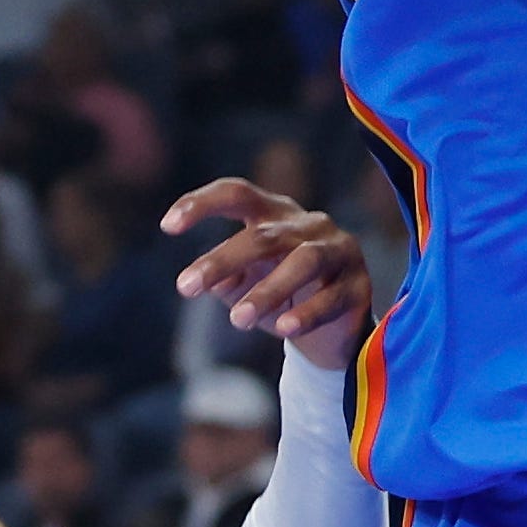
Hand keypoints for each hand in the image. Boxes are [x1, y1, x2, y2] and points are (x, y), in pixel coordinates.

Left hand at [161, 177, 373, 368]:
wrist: (335, 332)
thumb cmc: (282, 298)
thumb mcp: (248, 288)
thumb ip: (228, 281)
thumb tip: (211, 282)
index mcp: (274, 215)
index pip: (237, 194)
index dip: (202, 204)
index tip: (167, 226)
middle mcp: (308, 224)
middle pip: (264, 234)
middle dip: (222, 259)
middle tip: (186, 288)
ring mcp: (339, 250)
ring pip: (303, 261)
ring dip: (268, 290)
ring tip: (237, 319)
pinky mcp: (360, 284)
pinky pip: (332, 297)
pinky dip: (307, 313)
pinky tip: (285, 330)